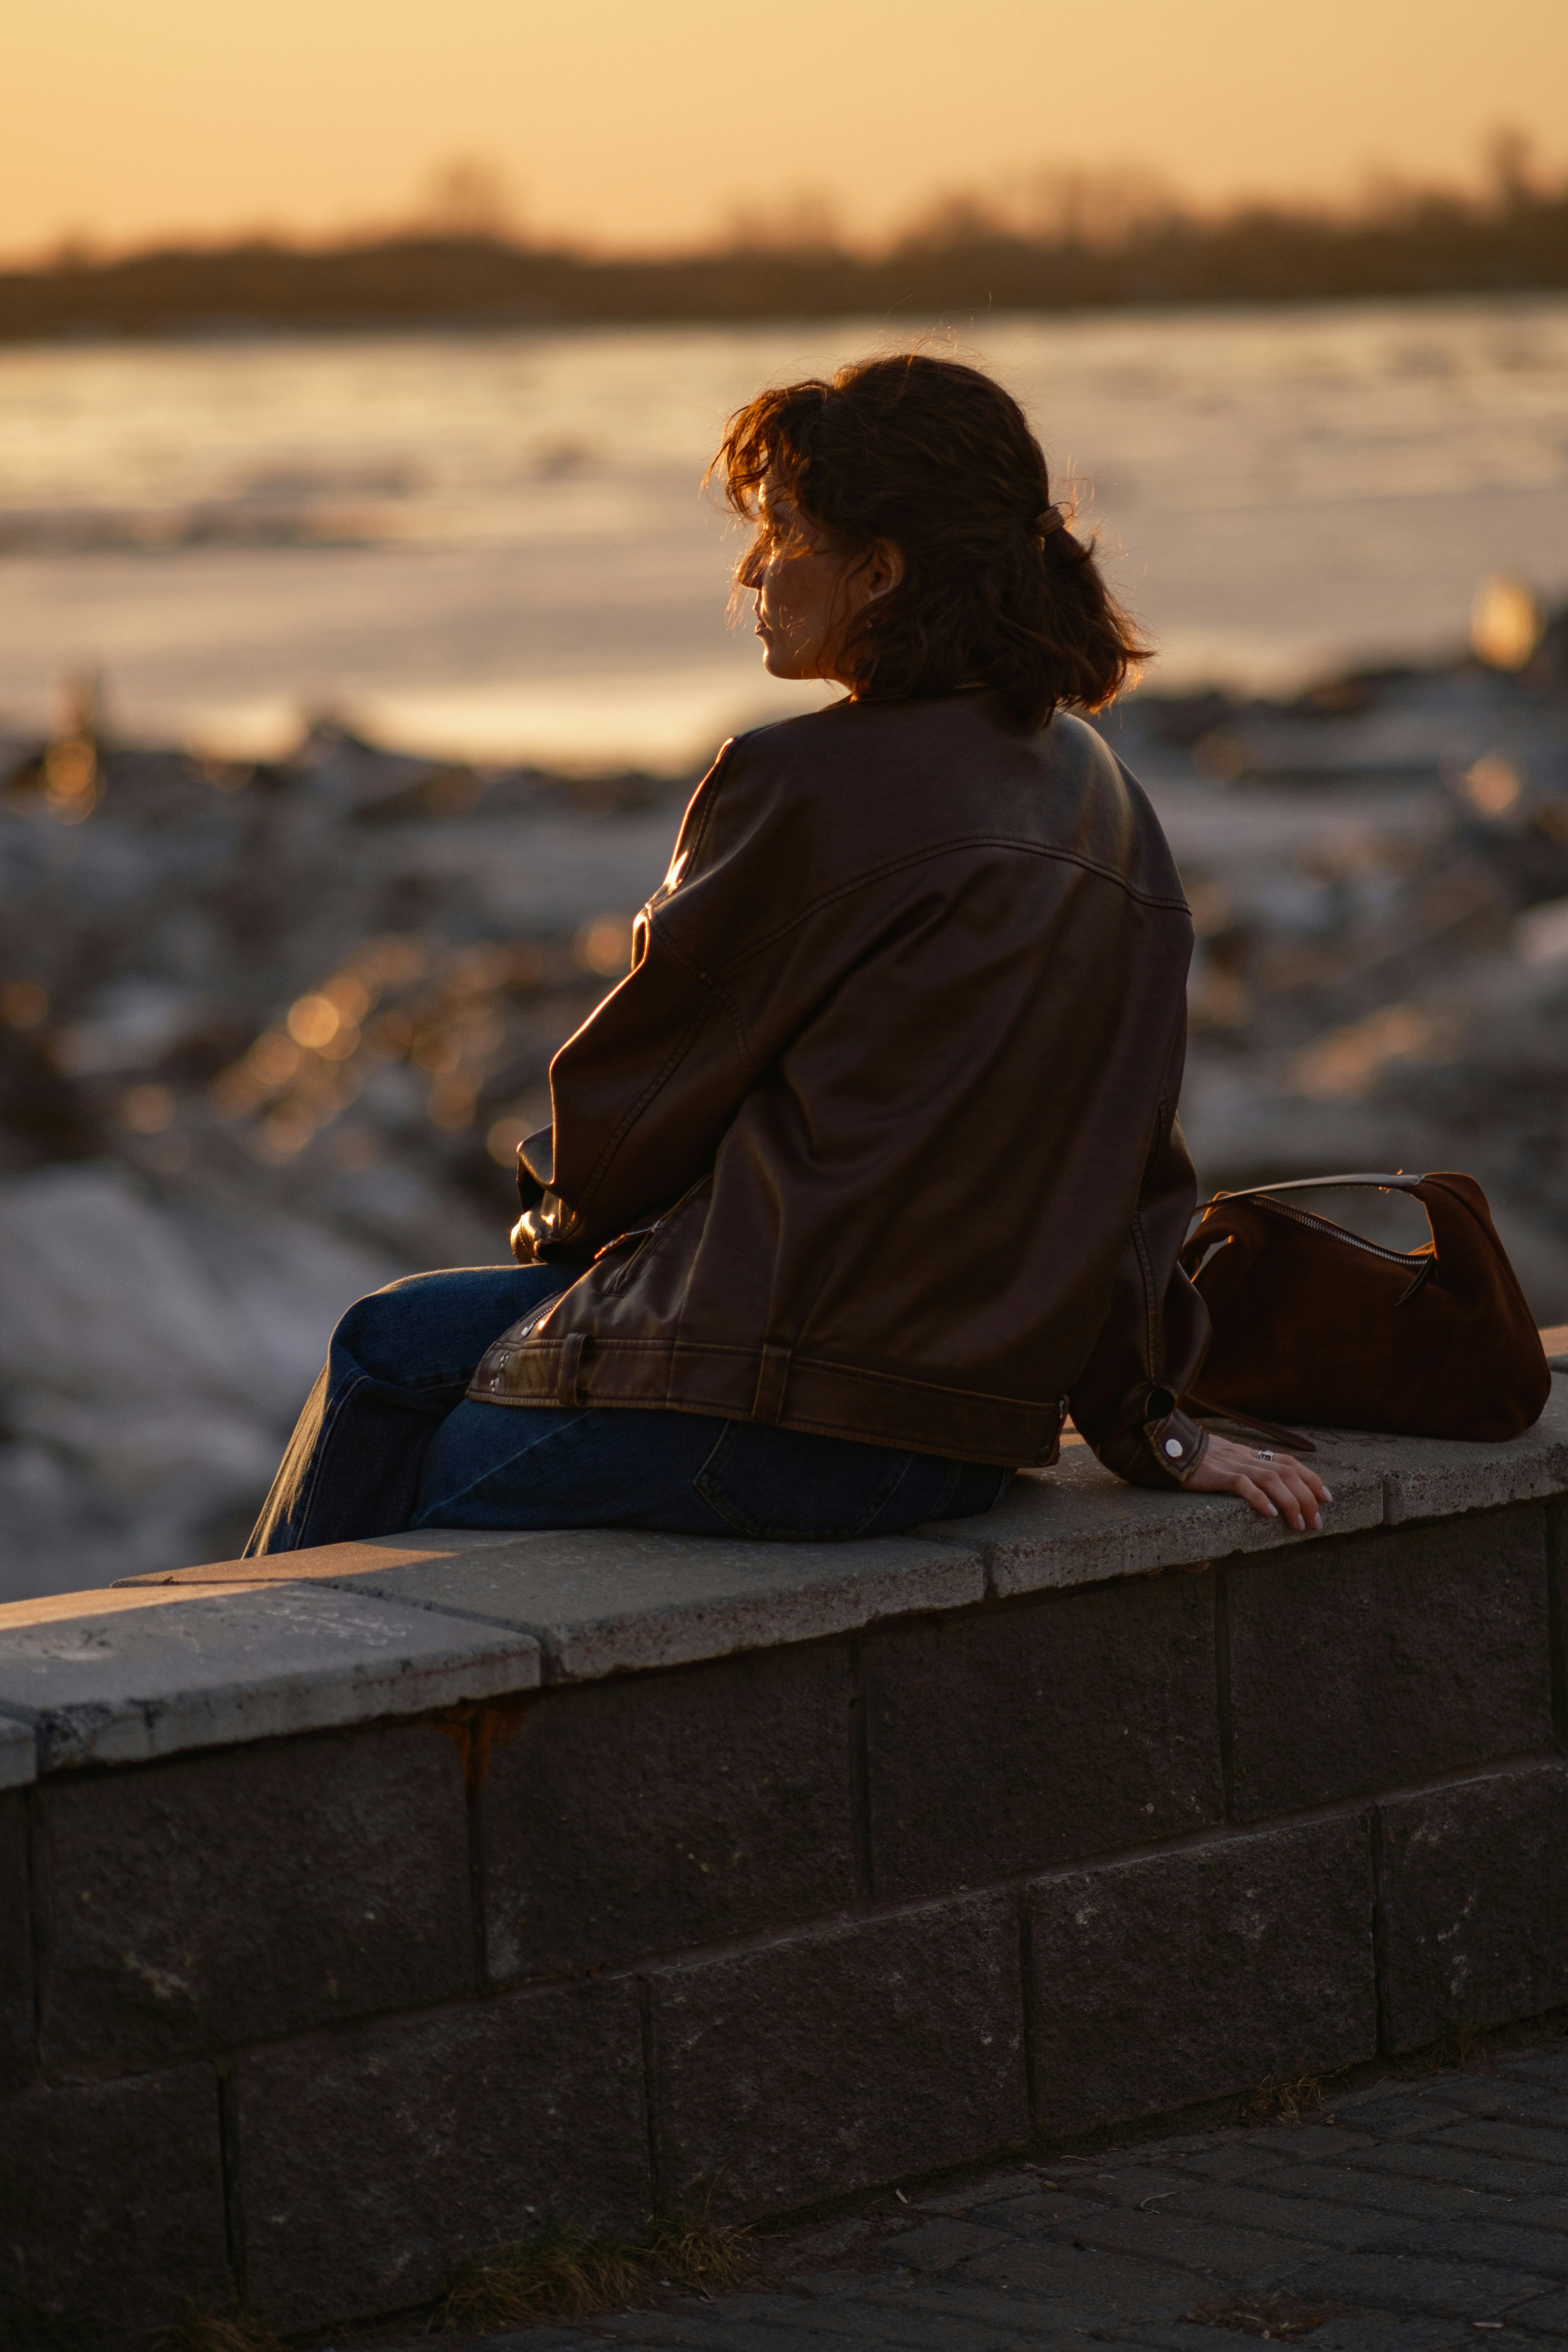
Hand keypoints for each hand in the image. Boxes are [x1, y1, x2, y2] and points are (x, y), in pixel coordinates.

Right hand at [1185, 1434, 1331, 1529]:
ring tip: (1298, 1524)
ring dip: (1290, 1502)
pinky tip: (1269, 1514)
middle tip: (1316, 1522)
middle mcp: (1246, 1457)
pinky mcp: (1215, 1474)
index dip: (1312, 1479)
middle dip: (1307, 1498)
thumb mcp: (1227, 1462)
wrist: (1167, 1447)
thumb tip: (1267, 1491)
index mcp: (1250, 1454)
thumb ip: (1246, 1471)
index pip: (1289, 1463)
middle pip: (1287, 1473)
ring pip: (1271, 1478)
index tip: (1327, 1499)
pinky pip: (1241, 1484)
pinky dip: (1259, 1499)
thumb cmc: (1196, 1460)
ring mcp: (1232, 1465)